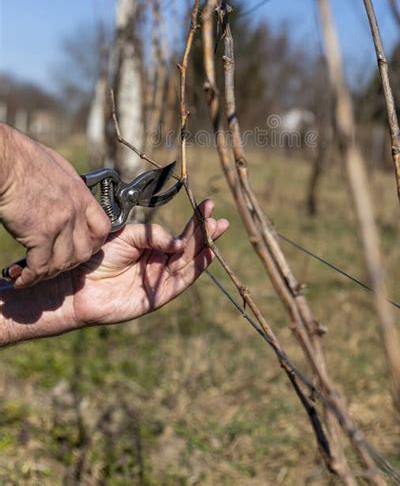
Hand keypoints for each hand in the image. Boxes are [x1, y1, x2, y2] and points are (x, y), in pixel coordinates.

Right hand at [0, 124, 110, 286]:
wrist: (7, 161)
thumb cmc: (24, 160)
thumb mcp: (58, 169)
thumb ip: (67, 188)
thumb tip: (64, 196)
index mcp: (81, 194)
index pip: (103, 228)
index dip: (93, 243)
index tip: (79, 248)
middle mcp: (75, 211)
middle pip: (85, 251)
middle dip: (70, 262)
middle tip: (54, 264)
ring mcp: (59, 223)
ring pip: (63, 262)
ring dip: (48, 272)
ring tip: (34, 274)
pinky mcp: (39, 233)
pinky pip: (40, 266)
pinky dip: (30, 277)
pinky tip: (21, 278)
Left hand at [71, 200, 227, 326]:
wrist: (76, 282)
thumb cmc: (98, 256)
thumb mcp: (128, 235)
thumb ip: (153, 236)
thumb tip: (179, 243)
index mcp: (153, 247)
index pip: (181, 233)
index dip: (196, 221)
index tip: (209, 204)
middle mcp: (160, 263)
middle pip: (190, 248)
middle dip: (205, 233)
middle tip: (219, 219)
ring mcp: (160, 280)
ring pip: (190, 263)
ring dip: (206, 248)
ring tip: (218, 231)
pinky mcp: (159, 296)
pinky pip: (182, 282)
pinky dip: (196, 269)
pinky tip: (208, 255)